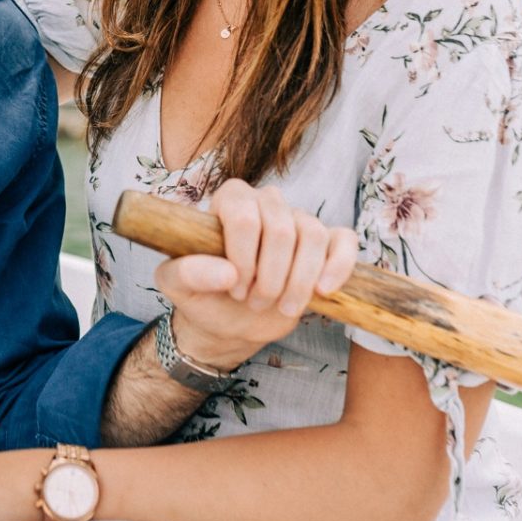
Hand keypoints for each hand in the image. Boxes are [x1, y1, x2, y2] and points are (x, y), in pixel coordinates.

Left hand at [153, 179, 360, 369]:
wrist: (230, 320)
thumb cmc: (202, 294)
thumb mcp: (177, 286)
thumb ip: (187, 273)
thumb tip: (227, 273)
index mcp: (230, 199)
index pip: (243, 216)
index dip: (242, 258)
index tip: (234, 287)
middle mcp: (267, 202)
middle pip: (282, 229)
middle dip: (270, 277)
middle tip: (253, 302)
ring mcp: (299, 220)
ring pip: (313, 235)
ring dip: (298, 281)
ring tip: (281, 306)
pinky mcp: (326, 243)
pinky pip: (344, 241)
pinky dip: (338, 266)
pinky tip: (323, 291)